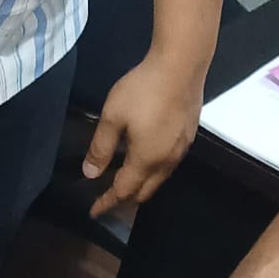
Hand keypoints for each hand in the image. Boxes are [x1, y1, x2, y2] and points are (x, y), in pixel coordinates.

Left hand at [85, 52, 203, 218]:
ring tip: (125, 179)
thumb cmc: (144, 89)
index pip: (123, 192)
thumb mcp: (113, 116)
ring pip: (158, 180)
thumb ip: (100, 147)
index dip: (107, 203)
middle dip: (125, 199)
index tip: (94, 212)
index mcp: (145, 160)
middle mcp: (166, 162)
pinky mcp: (188, 137)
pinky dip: (153, 171)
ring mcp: (180, 151)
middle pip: (144, 193)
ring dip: (141, 185)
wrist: (182, 65)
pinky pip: (168, 165)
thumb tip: (90, 173)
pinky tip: (146, 158)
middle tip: (108, 197)